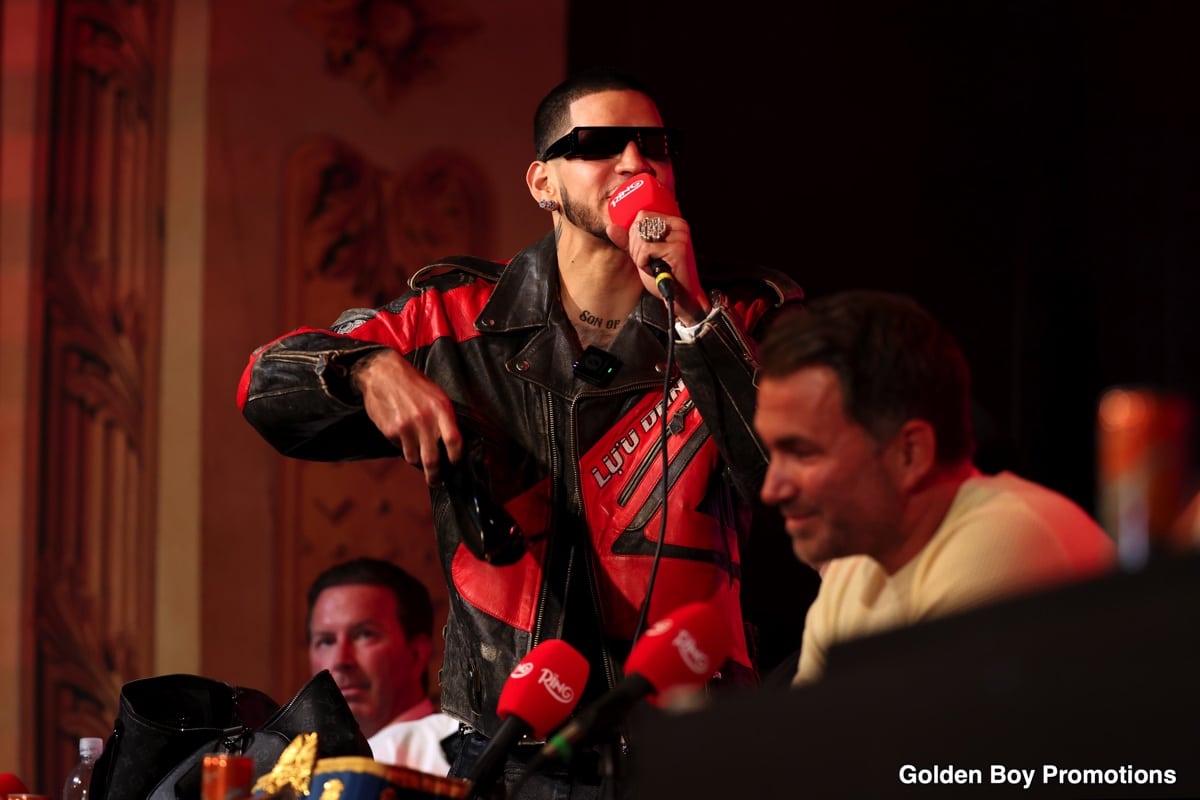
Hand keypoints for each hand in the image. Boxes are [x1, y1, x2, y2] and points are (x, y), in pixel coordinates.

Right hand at [352, 349, 461, 484]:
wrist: (383, 373)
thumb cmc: (413, 384)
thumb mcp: (437, 395)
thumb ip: (445, 419)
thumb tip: (452, 444)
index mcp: (441, 409)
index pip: (454, 442)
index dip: (456, 458)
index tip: (455, 464)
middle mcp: (425, 419)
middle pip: (433, 459)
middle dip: (435, 475)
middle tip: (435, 479)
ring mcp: (406, 427)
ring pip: (414, 458)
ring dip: (416, 458)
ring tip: (416, 449)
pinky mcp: (391, 431)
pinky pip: (399, 448)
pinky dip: (402, 446)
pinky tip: (402, 432)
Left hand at [607, 212, 709, 324]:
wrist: (679, 296)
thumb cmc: (663, 275)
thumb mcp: (642, 255)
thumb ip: (627, 241)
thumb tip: (610, 228)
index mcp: (672, 223)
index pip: (642, 216)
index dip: (634, 234)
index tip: (643, 251)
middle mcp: (679, 226)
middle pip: (640, 225)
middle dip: (635, 247)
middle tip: (647, 261)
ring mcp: (680, 236)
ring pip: (641, 238)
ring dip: (640, 257)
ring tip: (652, 266)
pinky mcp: (677, 249)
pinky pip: (646, 250)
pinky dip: (644, 263)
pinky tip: (655, 271)